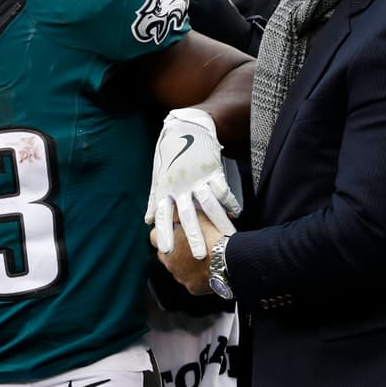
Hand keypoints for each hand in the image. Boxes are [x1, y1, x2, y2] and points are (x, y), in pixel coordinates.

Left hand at [145, 108, 239, 258]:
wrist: (186, 130)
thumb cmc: (170, 157)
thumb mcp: (158, 178)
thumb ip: (154, 201)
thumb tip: (148, 222)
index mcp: (165, 190)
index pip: (163, 216)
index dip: (164, 233)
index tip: (166, 250)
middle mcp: (180, 187)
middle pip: (186, 216)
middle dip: (192, 237)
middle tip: (198, 256)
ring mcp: (197, 180)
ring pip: (208, 206)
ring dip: (218, 223)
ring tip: (226, 239)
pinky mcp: (212, 172)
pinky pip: (223, 191)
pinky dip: (230, 203)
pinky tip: (237, 214)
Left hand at [149, 213, 220, 295]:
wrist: (228, 259)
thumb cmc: (212, 235)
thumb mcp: (195, 214)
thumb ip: (181, 212)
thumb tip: (175, 208)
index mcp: (166, 242)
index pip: (154, 236)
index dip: (164, 232)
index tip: (173, 230)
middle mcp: (169, 261)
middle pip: (166, 254)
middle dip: (175, 249)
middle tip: (189, 243)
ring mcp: (180, 276)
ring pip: (179, 269)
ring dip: (187, 263)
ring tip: (203, 256)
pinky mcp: (192, 287)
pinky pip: (193, 281)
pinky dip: (199, 276)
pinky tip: (210, 269)